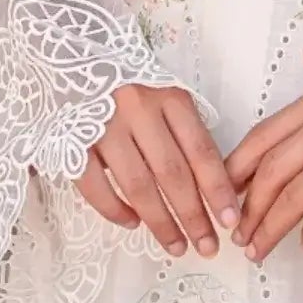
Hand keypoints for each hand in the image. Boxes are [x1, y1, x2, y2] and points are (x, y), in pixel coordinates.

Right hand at [72, 83, 239, 257]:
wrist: (72, 55)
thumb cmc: (131, 80)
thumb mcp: (165, 92)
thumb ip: (185, 129)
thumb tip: (213, 183)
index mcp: (169, 97)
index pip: (200, 150)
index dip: (217, 188)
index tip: (230, 219)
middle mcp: (139, 111)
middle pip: (172, 173)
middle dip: (193, 215)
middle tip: (208, 247)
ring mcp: (104, 126)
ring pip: (138, 185)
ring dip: (160, 222)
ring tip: (176, 246)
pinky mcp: (72, 141)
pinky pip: (95, 186)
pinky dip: (114, 210)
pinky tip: (132, 224)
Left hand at [225, 80, 302, 262]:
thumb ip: (300, 140)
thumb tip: (245, 184)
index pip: (264, 134)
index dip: (237, 169)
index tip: (225, 196)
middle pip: (274, 169)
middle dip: (250, 207)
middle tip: (239, 235)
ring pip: (294, 197)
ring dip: (271, 228)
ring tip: (258, 249)